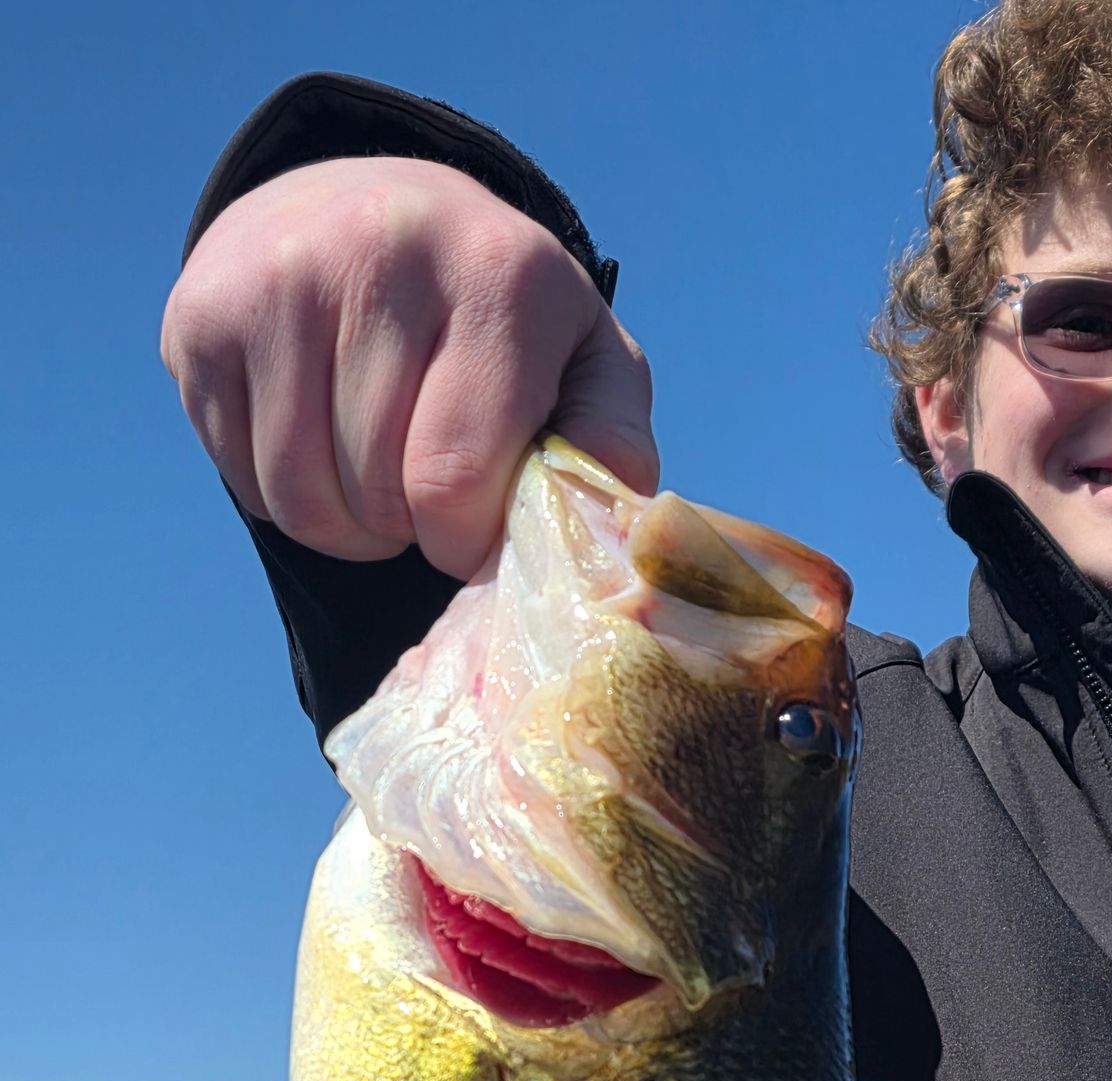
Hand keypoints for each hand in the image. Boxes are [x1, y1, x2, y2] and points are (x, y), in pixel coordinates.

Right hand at [161, 155, 658, 577]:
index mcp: (496, 272)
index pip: (455, 480)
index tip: (477, 526)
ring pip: (301, 500)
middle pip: (376, 495)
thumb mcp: (585, 361)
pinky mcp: (201, 316)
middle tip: (424, 490)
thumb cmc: (500, 317)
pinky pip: (243, 480)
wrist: (376, 209)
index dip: (464, 542)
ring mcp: (276, 277)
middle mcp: (379, 251)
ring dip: (346, 528)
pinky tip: (319, 443)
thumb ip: (611, 442)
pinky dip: (285, 496)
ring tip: (376, 479)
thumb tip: (609, 534)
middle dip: (407, 530)